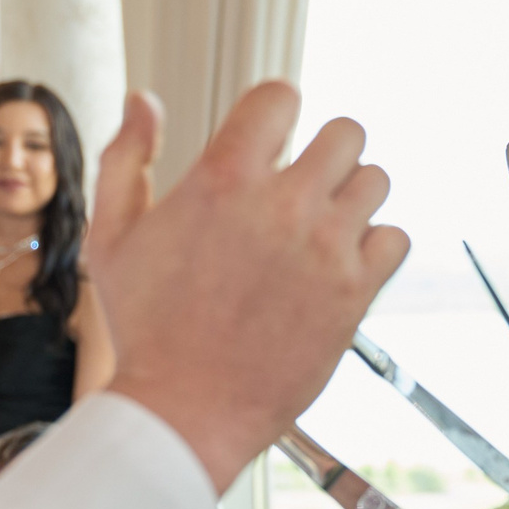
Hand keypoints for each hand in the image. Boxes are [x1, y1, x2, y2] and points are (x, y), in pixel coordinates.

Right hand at [89, 83, 407, 488]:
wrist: (184, 411)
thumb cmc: (145, 329)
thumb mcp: (113, 237)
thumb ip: (126, 158)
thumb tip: (144, 101)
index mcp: (222, 180)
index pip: (282, 97)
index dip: (279, 111)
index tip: (274, 137)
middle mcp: (282, 205)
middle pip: (346, 132)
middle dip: (326, 152)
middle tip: (305, 185)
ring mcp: (325, 249)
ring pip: (376, 180)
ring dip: (353, 196)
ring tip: (322, 228)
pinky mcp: (354, 293)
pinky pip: (396, 239)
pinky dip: (375, 247)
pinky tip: (341, 265)